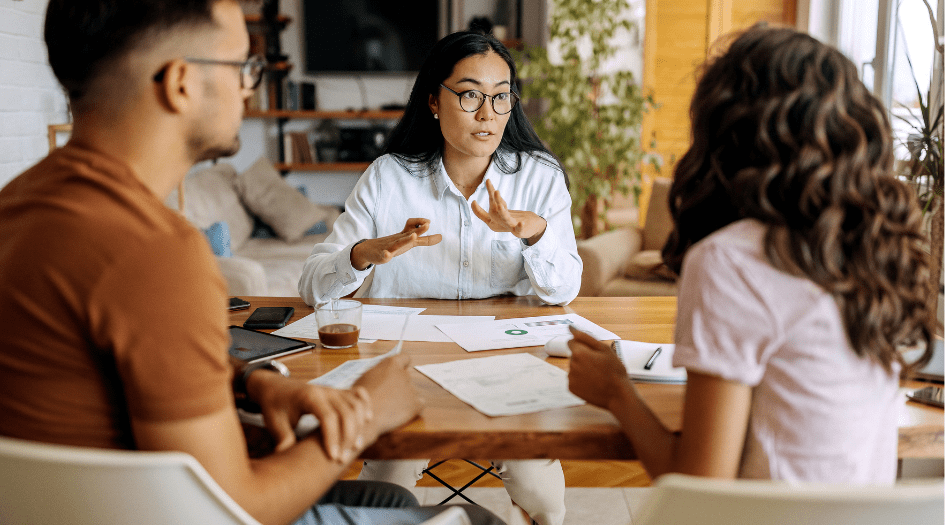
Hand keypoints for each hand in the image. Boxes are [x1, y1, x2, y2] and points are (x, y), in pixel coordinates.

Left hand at [247, 372, 372, 461]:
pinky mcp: (338, 391)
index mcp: (308, 396)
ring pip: (356, 405)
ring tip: (355, 447)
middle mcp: (324, 390)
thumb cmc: (274, 406)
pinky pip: (358, 395)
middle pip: (347, 412)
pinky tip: (367, 420)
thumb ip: (283, 439)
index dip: (333, 438)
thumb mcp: (274, 423)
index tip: (333, 458)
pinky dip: (366, 406)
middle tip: (343, 459)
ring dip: (360, 426)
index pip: (328, 417)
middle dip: (349, 437)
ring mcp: (333, 389)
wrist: (275, 387)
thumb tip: (287, 459)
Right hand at [350, 218, 441, 270]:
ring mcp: (390, 247)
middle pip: (410, 233)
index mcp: (405, 236)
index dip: (422, 226)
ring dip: (406, 239)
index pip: (414, 228)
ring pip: (398, 243)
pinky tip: (387, 255)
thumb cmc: (393, 244)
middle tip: (428, 224)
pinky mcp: (382, 255)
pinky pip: (384, 255)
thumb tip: (441, 237)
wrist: (370, 249)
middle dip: (419, 229)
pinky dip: (386, 254)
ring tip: (413, 236)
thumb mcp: (409, 241)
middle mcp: (398, 239)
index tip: (429, 222)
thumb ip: (425, 240)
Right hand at [353, 353, 421, 436]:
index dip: (403, 364)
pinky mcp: (416, 404)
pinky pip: (419, 404)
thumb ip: (378, 374)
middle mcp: (404, 374)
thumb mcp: (365, 377)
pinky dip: (412, 408)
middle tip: (387, 395)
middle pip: (406, 377)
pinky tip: (400, 413)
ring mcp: (411, 389)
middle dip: (399, 385)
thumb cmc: (359, 397)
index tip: (400, 370)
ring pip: (411, 391)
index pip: (404, 358)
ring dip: (404, 397)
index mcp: (391, 364)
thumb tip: (381, 377)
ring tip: (389, 407)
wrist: (363, 416)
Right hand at [471, 179, 546, 244]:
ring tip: (500, 205)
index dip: (477, 210)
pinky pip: (519, 229)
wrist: (529, 227)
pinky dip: (520, 226)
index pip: (484, 215)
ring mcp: (510, 226)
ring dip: (503, 212)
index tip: (473, 201)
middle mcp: (500, 224)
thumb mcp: (503, 210)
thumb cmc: (513, 219)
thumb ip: (497, 202)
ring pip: (505, 218)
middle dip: (495, 201)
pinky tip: (521, 223)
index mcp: (493, 221)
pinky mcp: (520, 230)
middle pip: (495, 212)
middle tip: (495, 191)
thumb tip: (490, 192)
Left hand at [567, 326, 629, 408]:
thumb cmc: (614, 371)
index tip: (593, 353)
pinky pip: (574, 379)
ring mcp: (570, 378)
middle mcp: (571, 365)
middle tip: (599, 365)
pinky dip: (581, 380)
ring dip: (582, 368)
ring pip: (574, 367)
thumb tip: (570, 327)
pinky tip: (593, 382)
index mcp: (579, 353)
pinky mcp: (571, 388)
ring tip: (597, 375)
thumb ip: (585, 337)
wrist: (618, 395)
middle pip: (573, 355)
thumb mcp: (604, 349)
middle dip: (583, 357)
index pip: (571, 342)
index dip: (583, 345)